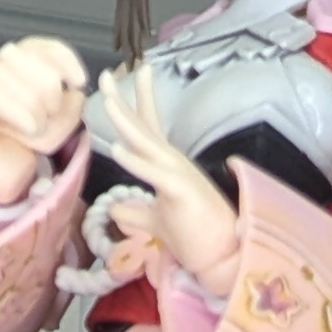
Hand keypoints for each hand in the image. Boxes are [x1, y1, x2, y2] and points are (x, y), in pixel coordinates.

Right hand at [0, 36, 86, 204]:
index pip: (39, 45)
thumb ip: (71, 109)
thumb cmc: (24, 137)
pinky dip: (16, 110)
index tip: (78, 81)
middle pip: (24, 56)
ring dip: (32, 104)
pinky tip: (29, 127)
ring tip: (39, 126)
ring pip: (4, 72)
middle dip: (48, 88)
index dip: (63, 59)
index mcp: (20, 64)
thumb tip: (75, 95)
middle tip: (52, 114)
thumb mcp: (58, 124)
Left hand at [86, 61, 240, 295]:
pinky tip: (117, 148)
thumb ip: (136, 212)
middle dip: (123, 100)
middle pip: (144, 126)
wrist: (224, 256)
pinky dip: (136, 160)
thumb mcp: (156, 222)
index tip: (117, 81)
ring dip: (126, 120)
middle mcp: (173, 163)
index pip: (148, 128)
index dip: (134, 103)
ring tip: (107, 99)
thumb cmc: (193, 236)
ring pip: (148, 142)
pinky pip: (155, 173)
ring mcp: (179, 175)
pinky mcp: (182, 192)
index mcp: (167, 166)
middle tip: (106, 74)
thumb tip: (116, 210)